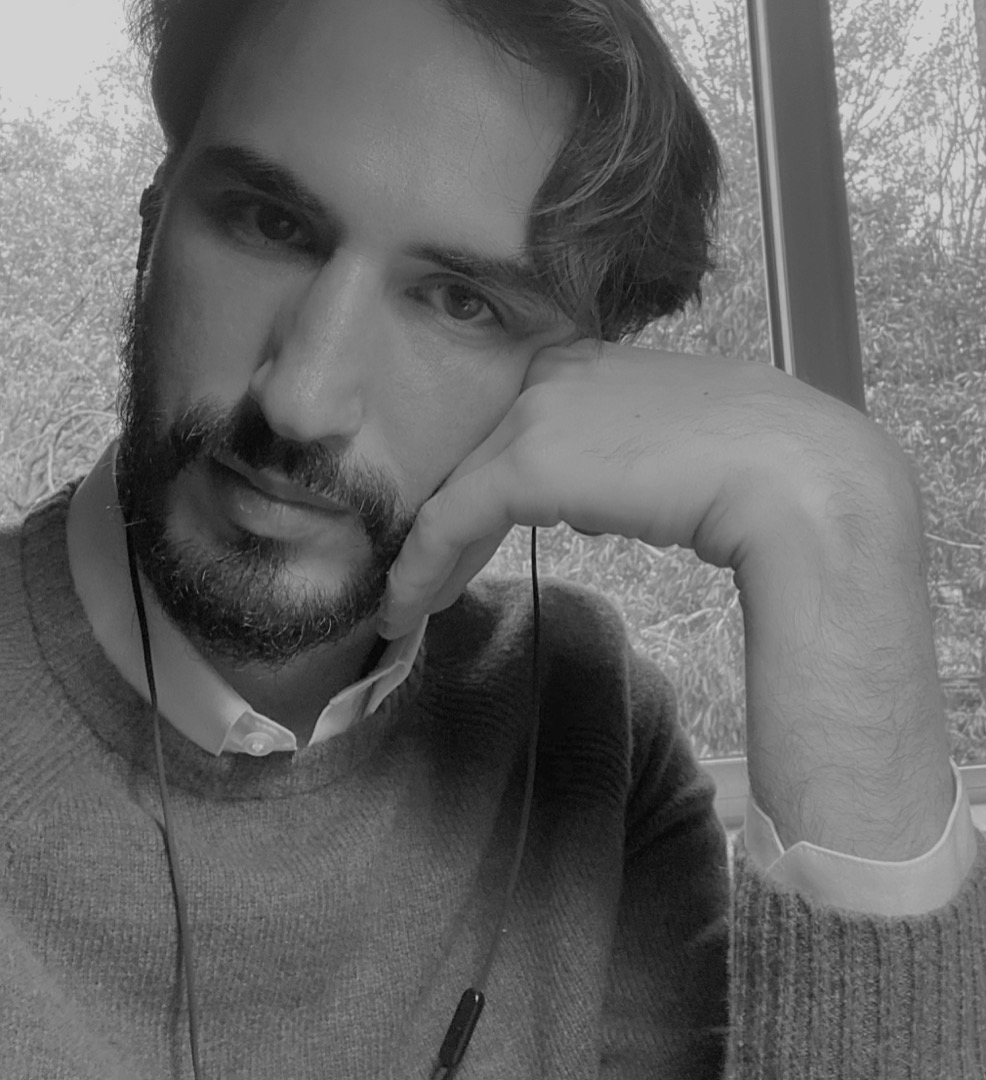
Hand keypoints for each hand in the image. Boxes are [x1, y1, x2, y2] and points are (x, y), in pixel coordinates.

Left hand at [380, 338, 954, 858]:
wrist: (796, 477)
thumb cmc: (763, 466)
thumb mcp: (675, 446)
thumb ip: (622, 458)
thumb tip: (592, 499)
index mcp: (593, 361)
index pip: (512, 425)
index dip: (479, 485)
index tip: (465, 538)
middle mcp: (554, 372)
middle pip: (474, 456)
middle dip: (448, 524)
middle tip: (423, 578)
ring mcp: (537, 412)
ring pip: (453, 489)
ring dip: (429, 555)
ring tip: (407, 604)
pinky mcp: (526, 462)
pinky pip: (449, 521)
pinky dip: (422, 568)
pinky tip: (406, 609)